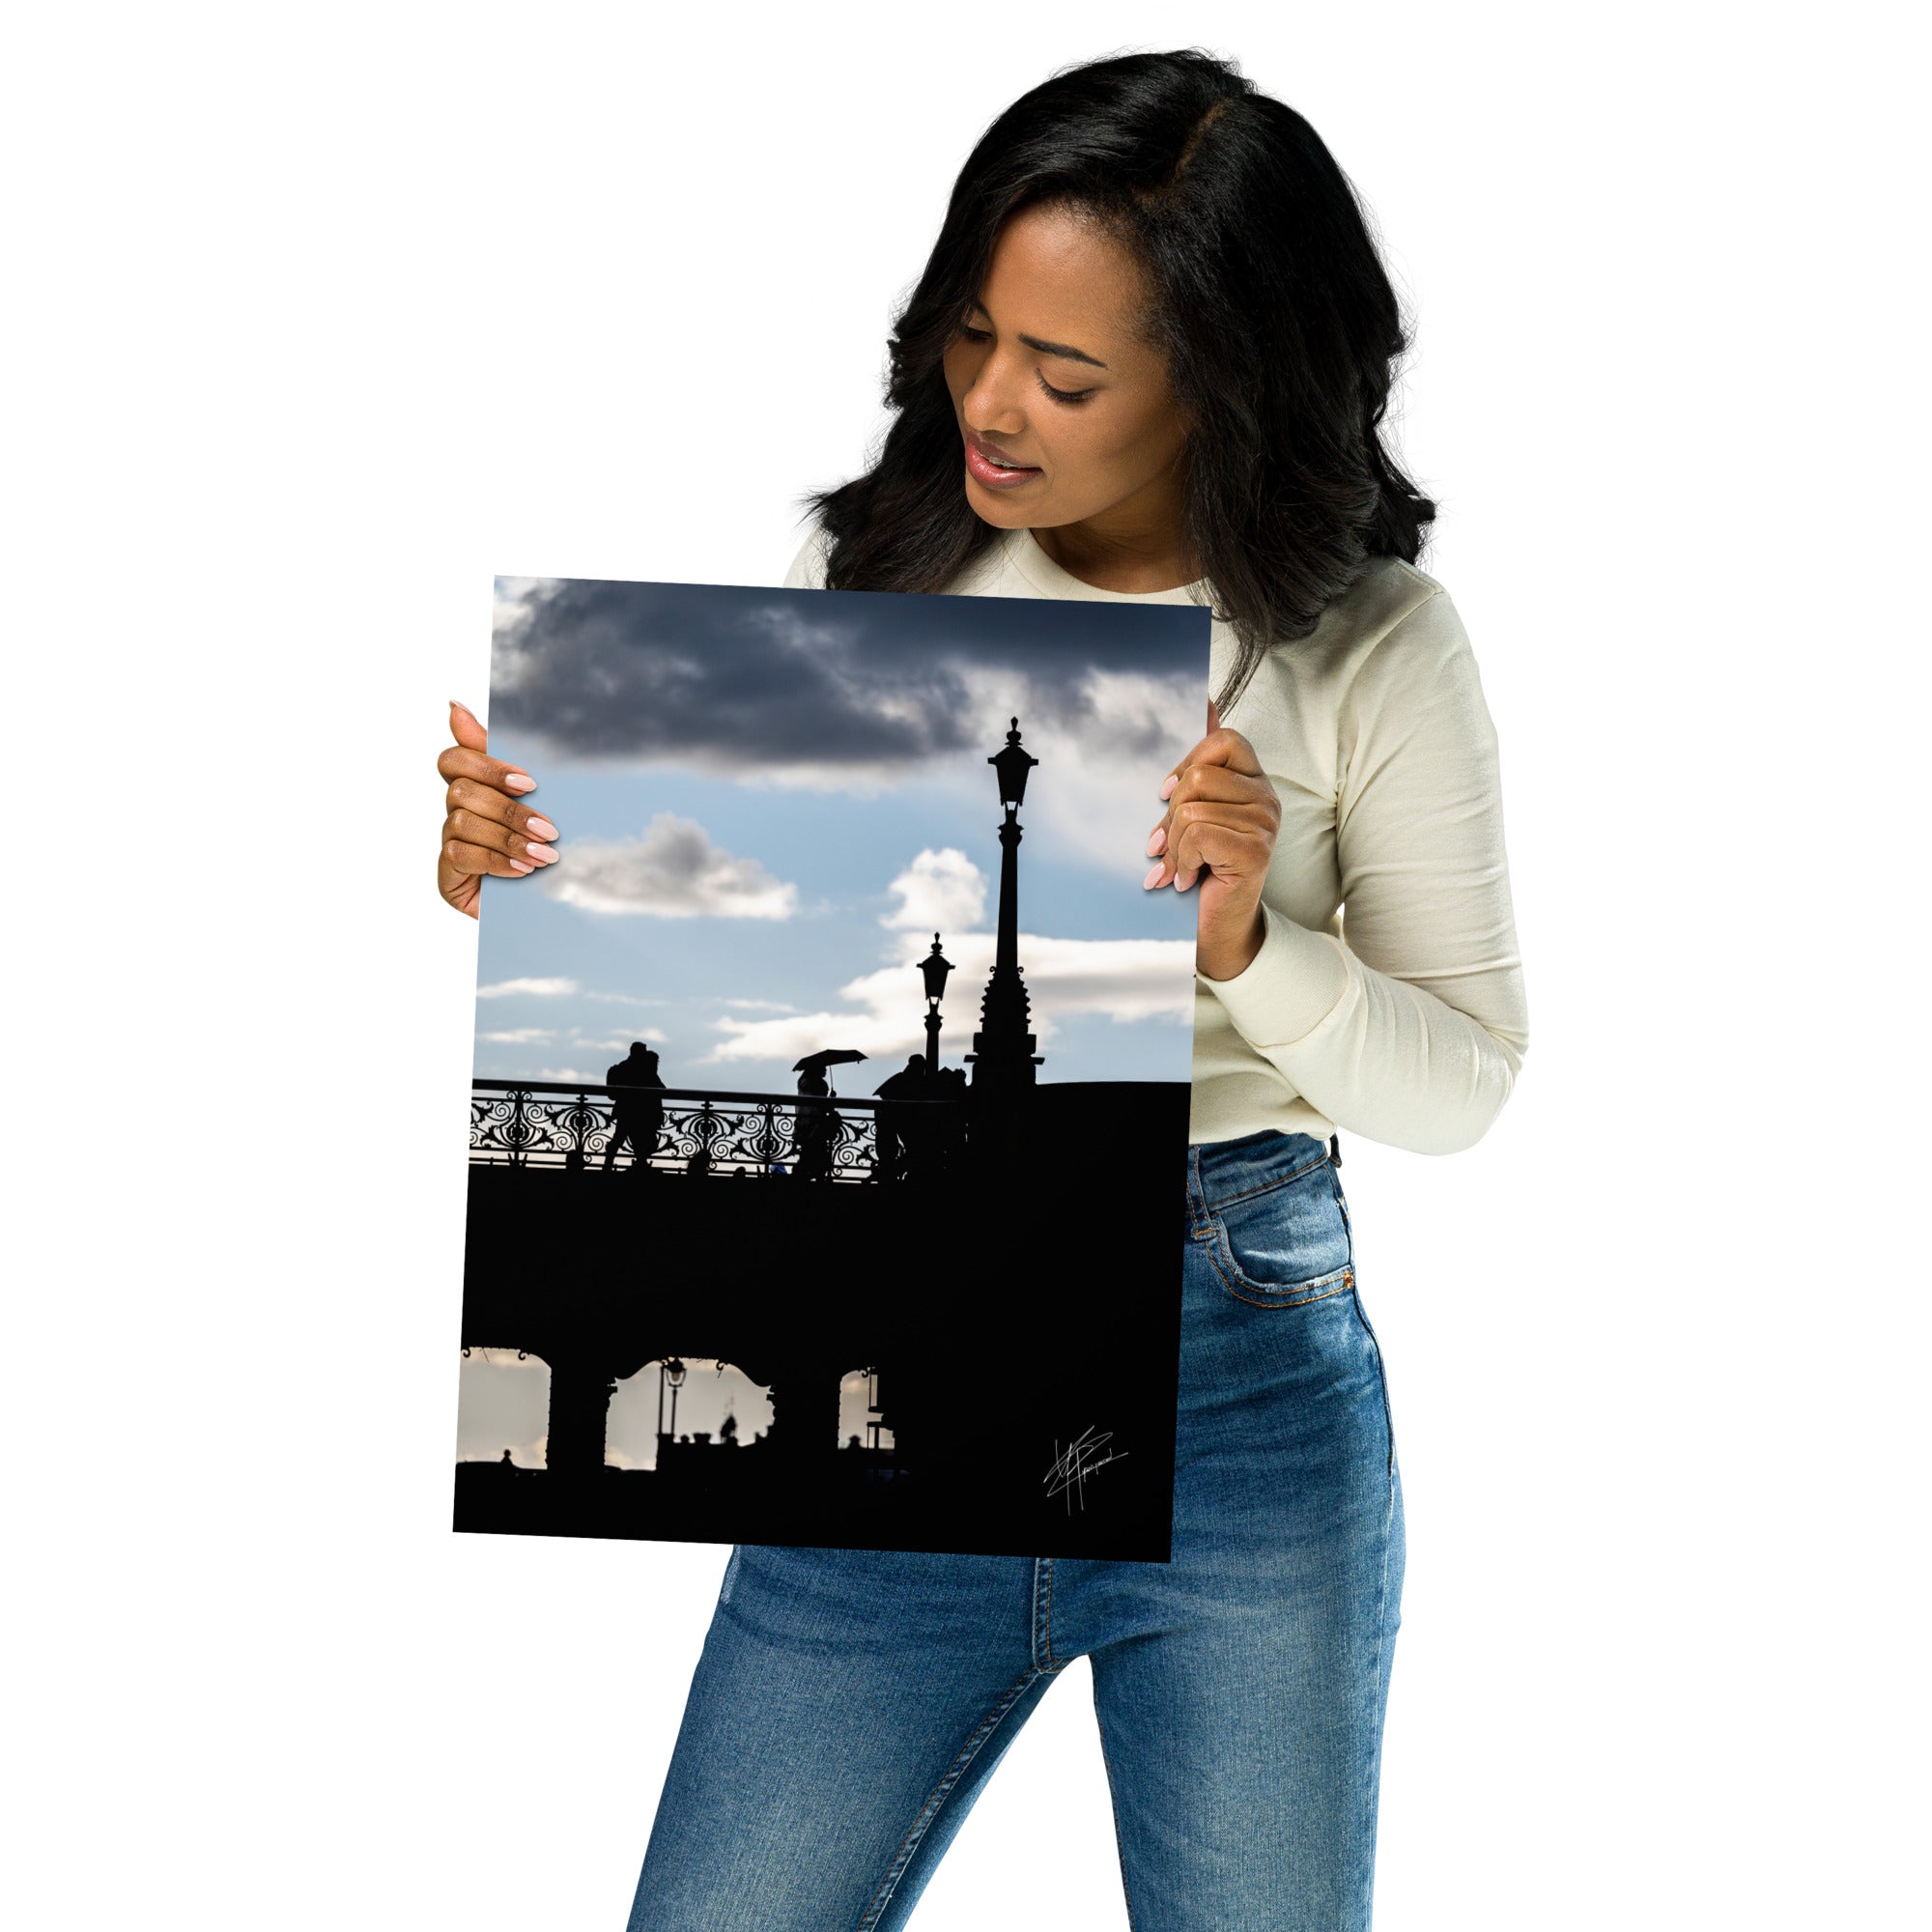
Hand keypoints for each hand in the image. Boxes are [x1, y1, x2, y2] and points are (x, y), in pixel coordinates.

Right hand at [436, 699, 559, 918]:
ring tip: (545, 856)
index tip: (529, 783)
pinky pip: (460, 855)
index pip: (454, 759)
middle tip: (550, 829)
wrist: (546, 907)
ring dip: (508, 838)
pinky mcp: (447, 875)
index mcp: (475, 788)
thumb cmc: (543, 848)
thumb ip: (505, 759)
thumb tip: (454, 705)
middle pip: (462, 791)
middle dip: (510, 810)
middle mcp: (456, 812)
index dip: (487, 765)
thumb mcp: (537, 803)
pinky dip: (496, 861)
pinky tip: (523, 872)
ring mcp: (449, 843)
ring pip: (462, 822)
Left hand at [1143, 699, 1279, 980]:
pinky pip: (1198, 835)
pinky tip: (1187, 879)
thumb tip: (1205, 702)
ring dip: (1174, 845)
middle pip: (1198, 777)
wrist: (1220, 926)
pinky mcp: (1255, 850)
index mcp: (1255, 782)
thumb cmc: (1203, 868)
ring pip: (1192, 809)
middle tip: (1168, 845)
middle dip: (1171, 815)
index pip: (1224, 740)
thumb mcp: (1193, 815)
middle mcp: (1267, 798)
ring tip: (1179, 867)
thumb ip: (1194, 775)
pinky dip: (1181, 861)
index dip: (1188, 763)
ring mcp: (1265, 824)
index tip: (1168, 796)